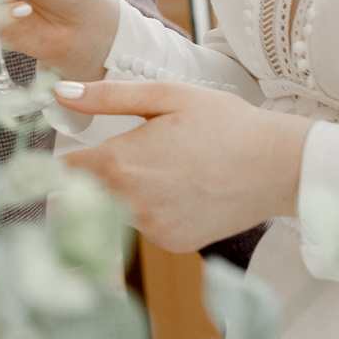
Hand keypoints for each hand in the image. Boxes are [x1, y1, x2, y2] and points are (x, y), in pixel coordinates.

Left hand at [55, 80, 311, 251]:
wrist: (280, 166)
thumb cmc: (225, 123)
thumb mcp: (166, 96)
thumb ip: (107, 97)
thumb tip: (59, 94)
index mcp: (120, 164)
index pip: (63, 172)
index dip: (61, 161)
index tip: (69, 153)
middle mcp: (129, 204)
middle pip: (83, 197)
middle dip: (88, 181)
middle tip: (117, 159)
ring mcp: (152, 229)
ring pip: (114, 212)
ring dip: (121, 196)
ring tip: (162, 169)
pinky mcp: (173, 244)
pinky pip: (145, 227)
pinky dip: (151, 211)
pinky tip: (180, 191)